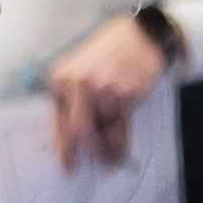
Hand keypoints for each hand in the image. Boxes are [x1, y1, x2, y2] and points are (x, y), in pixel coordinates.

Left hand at [47, 15, 167, 169]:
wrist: (143, 36)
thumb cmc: (110, 51)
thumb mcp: (80, 67)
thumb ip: (72, 96)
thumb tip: (71, 134)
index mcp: (61, 78)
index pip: (59, 120)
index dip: (64, 147)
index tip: (68, 165)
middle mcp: (79, 84)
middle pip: (80, 131)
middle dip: (89, 151)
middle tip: (96, 164)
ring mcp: (104, 90)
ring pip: (103, 131)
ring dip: (109, 146)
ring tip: (113, 154)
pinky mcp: (126, 96)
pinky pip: (121, 128)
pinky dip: (121, 143)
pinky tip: (121, 151)